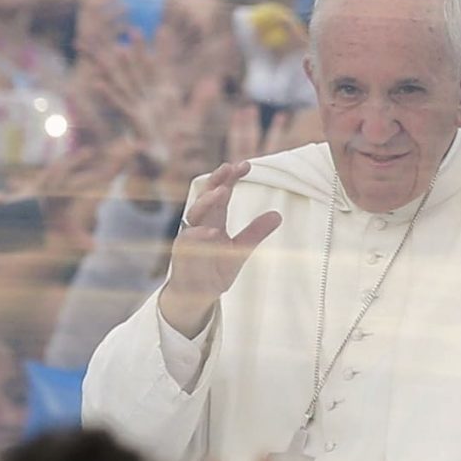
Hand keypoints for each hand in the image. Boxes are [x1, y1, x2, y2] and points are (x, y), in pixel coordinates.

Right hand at [154, 162, 281, 336]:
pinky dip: (200, 234)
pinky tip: (213, 231)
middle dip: (217, 180)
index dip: (231, 178)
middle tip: (229, 167)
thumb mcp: (240, 250)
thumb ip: (255, 232)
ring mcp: (190, 236)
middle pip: (206, 196)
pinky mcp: (183, 252)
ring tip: (222, 191)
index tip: (245, 165)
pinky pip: (189, 240)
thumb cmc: (214, 269)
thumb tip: (278, 215)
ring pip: (195, 213)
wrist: (197, 295)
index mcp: (214, 219)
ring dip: (208, 201)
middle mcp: (201, 223)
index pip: (221, 192)